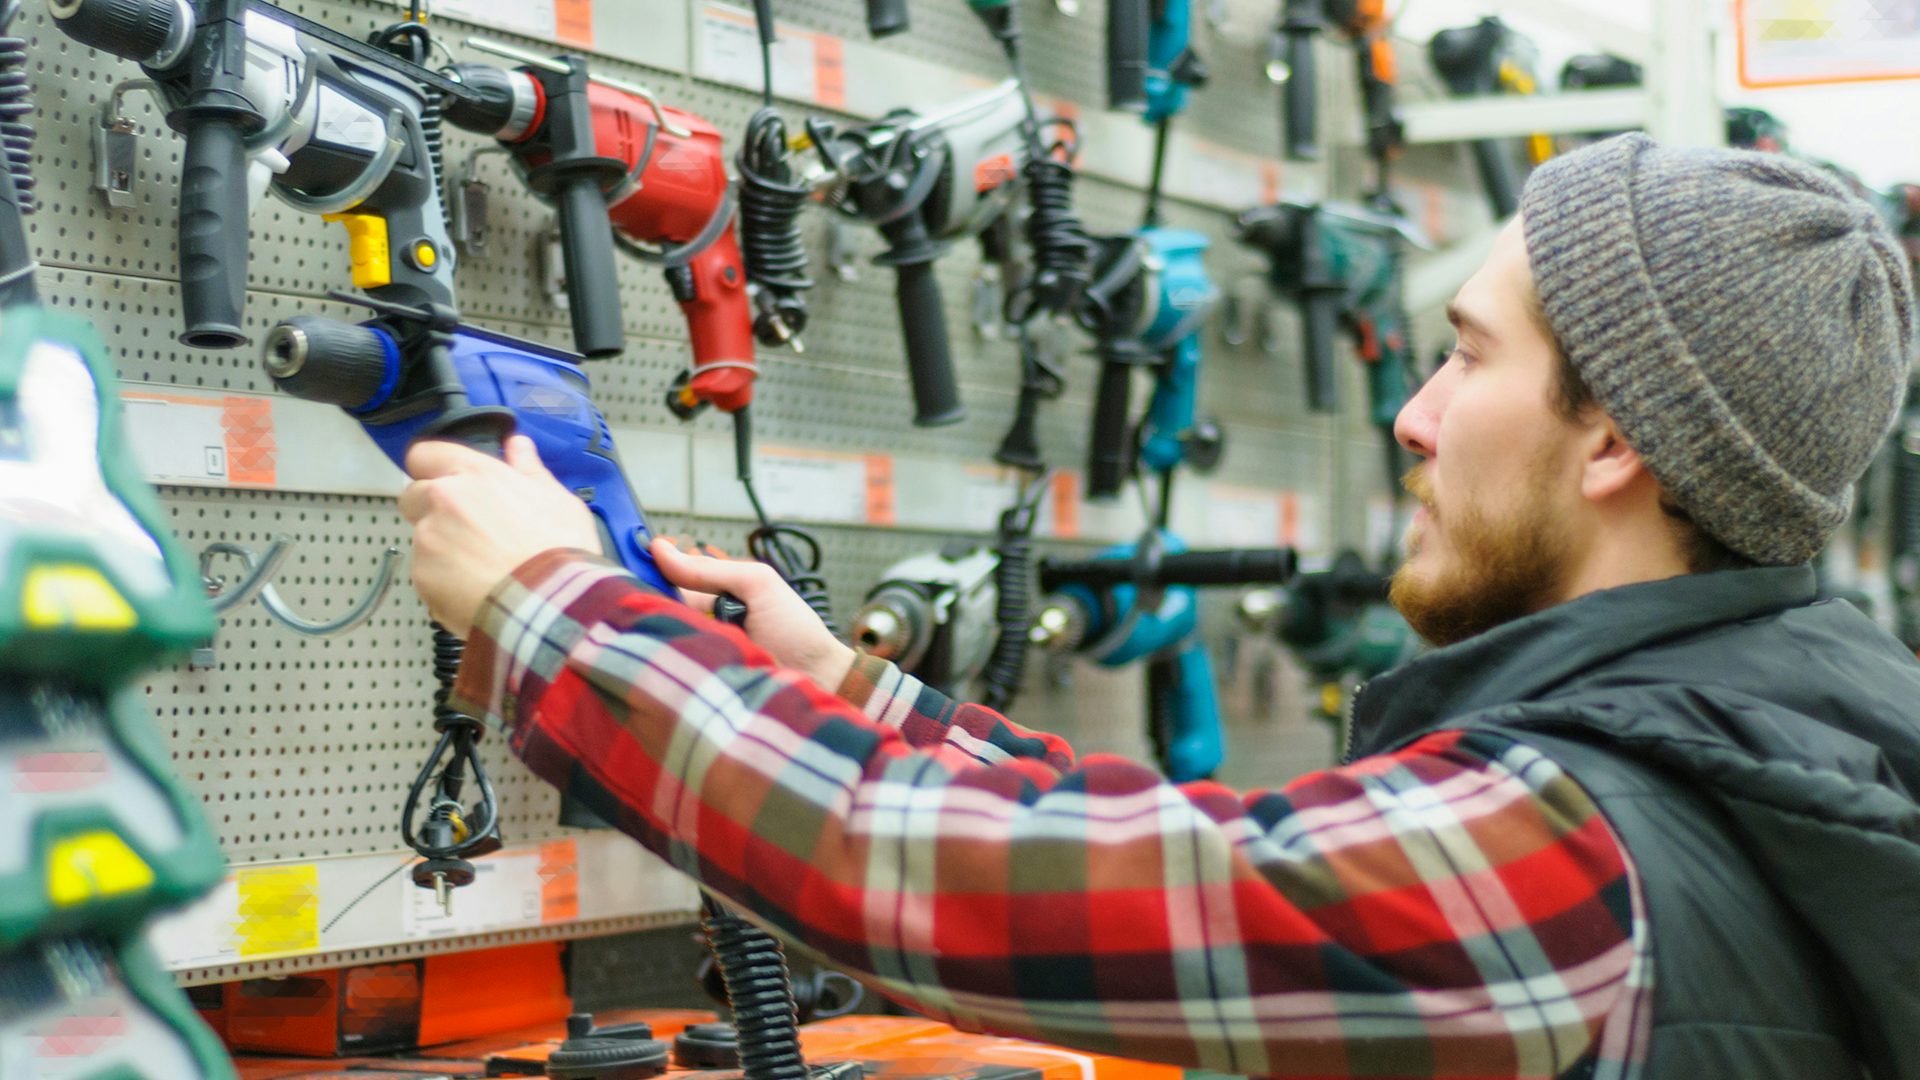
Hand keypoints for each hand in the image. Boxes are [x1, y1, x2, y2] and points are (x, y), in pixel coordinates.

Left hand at [400, 435, 599, 636]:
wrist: (549, 605)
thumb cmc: (559, 551)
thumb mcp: (558, 502)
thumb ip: (529, 471)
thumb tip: (518, 445)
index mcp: (474, 474)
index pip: (425, 453)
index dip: (432, 467)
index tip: (446, 481)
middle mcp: (442, 500)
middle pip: (413, 495)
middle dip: (431, 510)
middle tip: (467, 531)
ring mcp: (428, 540)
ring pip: (422, 539)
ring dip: (441, 549)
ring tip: (481, 570)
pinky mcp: (422, 577)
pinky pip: (426, 575)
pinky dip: (444, 583)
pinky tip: (476, 591)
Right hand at [652, 537, 854, 690]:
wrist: (820, 681)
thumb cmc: (796, 631)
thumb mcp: (757, 584)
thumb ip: (709, 569)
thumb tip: (660, 549)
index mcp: (709, 599)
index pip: (663, 583)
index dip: (642, 576)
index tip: (618, 571)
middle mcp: (697, 626)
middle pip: (656, 613)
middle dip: (648, 610)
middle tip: (642, 612)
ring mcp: (695, 657)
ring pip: (659, 643)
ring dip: (660, 639)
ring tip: (663, 639)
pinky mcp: (694, 687)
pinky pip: (671, 673)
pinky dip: (669, 668)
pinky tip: (666, 665)